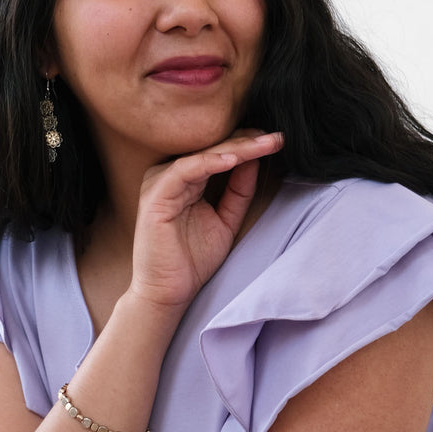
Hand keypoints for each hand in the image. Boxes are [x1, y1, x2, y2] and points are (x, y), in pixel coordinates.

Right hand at [130, 130, 282, 308]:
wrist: (167, 293)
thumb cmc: (191, 261)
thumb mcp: (226, 220)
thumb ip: (239, 192)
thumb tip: (255, 161)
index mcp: (185, 179)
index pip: (220, 154)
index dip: (249, 146)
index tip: (278, 142)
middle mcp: (170, 176)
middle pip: (213, 150)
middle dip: (248, 142)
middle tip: (277, 138)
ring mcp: (159, 184)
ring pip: (202, 156)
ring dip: (235, 148)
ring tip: (262, 144)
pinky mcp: (154, 196)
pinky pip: (184, 171)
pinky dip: (210, 163)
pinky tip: (234, 159)